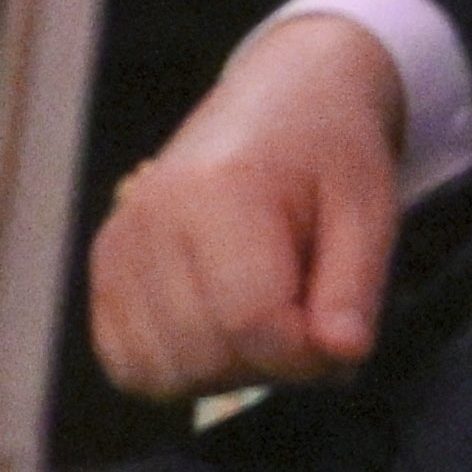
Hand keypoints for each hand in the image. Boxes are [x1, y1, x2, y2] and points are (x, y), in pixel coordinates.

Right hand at [85, 11, 407, 399]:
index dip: (306, 356)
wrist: (282, 100)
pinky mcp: (103, 269)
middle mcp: (149, 221)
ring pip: (159, 371)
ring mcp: (116, 246)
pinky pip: (127, 362)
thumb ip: (354, 289)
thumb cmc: (331, 153)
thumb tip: (342, 357)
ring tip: (269, 323)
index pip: (250, 322)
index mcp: (218, 194)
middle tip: (310, 327)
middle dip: (271, 366)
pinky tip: (224, 331)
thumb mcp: (369, 210)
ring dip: (226, 372)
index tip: (342, 342)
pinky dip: (180, 367)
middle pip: (202, 355)